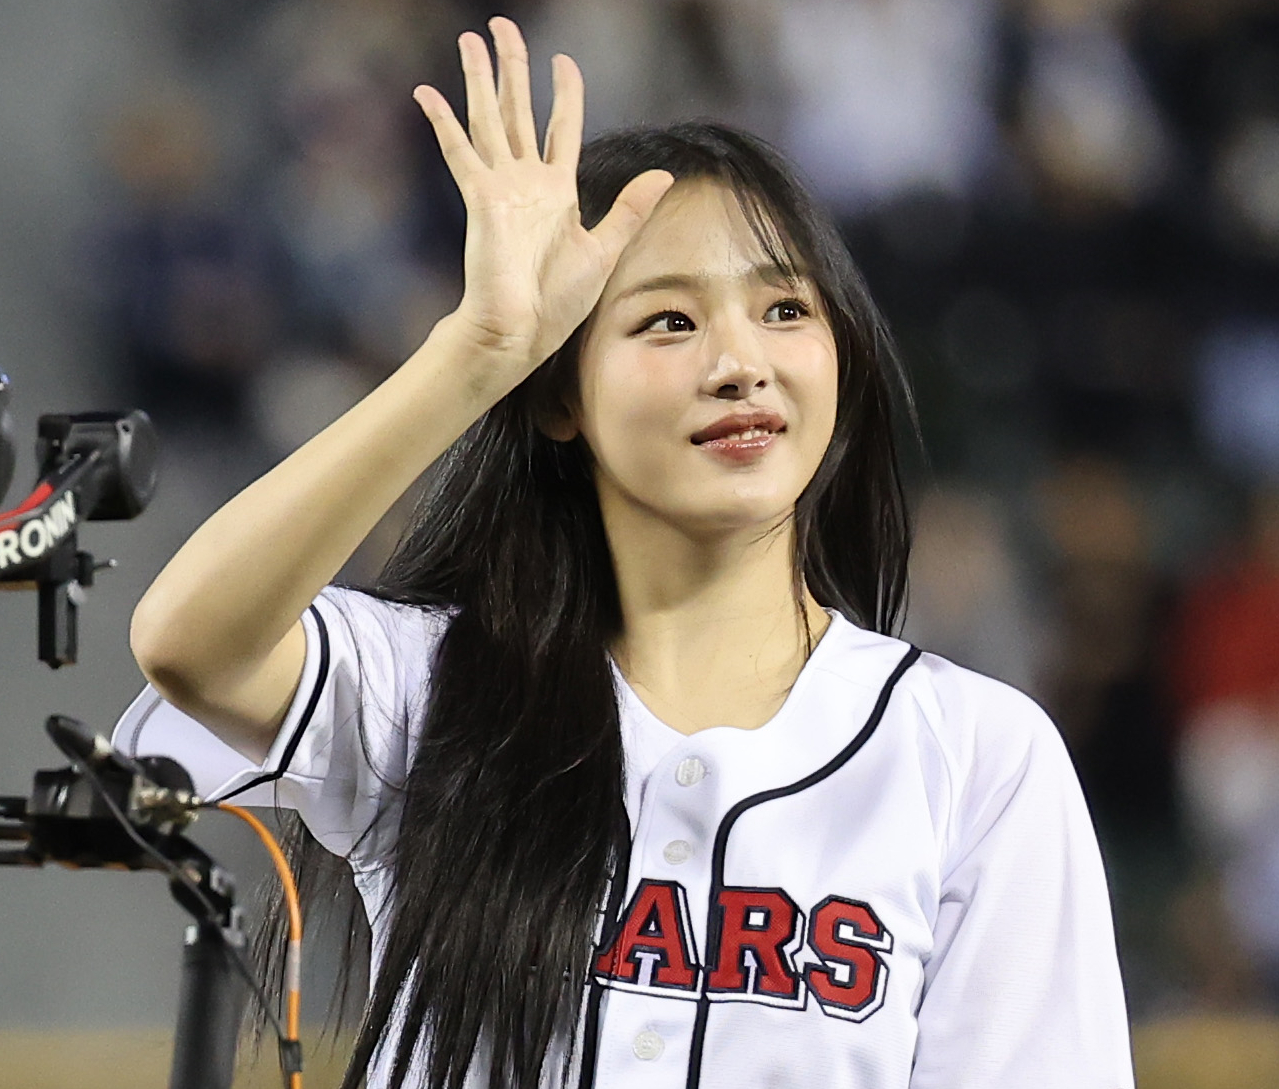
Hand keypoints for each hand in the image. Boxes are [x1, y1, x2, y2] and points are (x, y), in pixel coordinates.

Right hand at [413, 17, 673, 380]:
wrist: (522, 331)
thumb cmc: (558, 302)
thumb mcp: (604, 250)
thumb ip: (630, 210)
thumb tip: (663, 176)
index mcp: (558, 192)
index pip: (562, 128)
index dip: (564, 93)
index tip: (563, 61)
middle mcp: (526, 183)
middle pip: (518, 111)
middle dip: (511, 68)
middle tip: (501, 27)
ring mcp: (500, 188)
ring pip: (488, 119)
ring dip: (479, 78)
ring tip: (469, 38)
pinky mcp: (480, 198)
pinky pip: (459, 151)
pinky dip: (443, 121)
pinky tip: (427, 92)